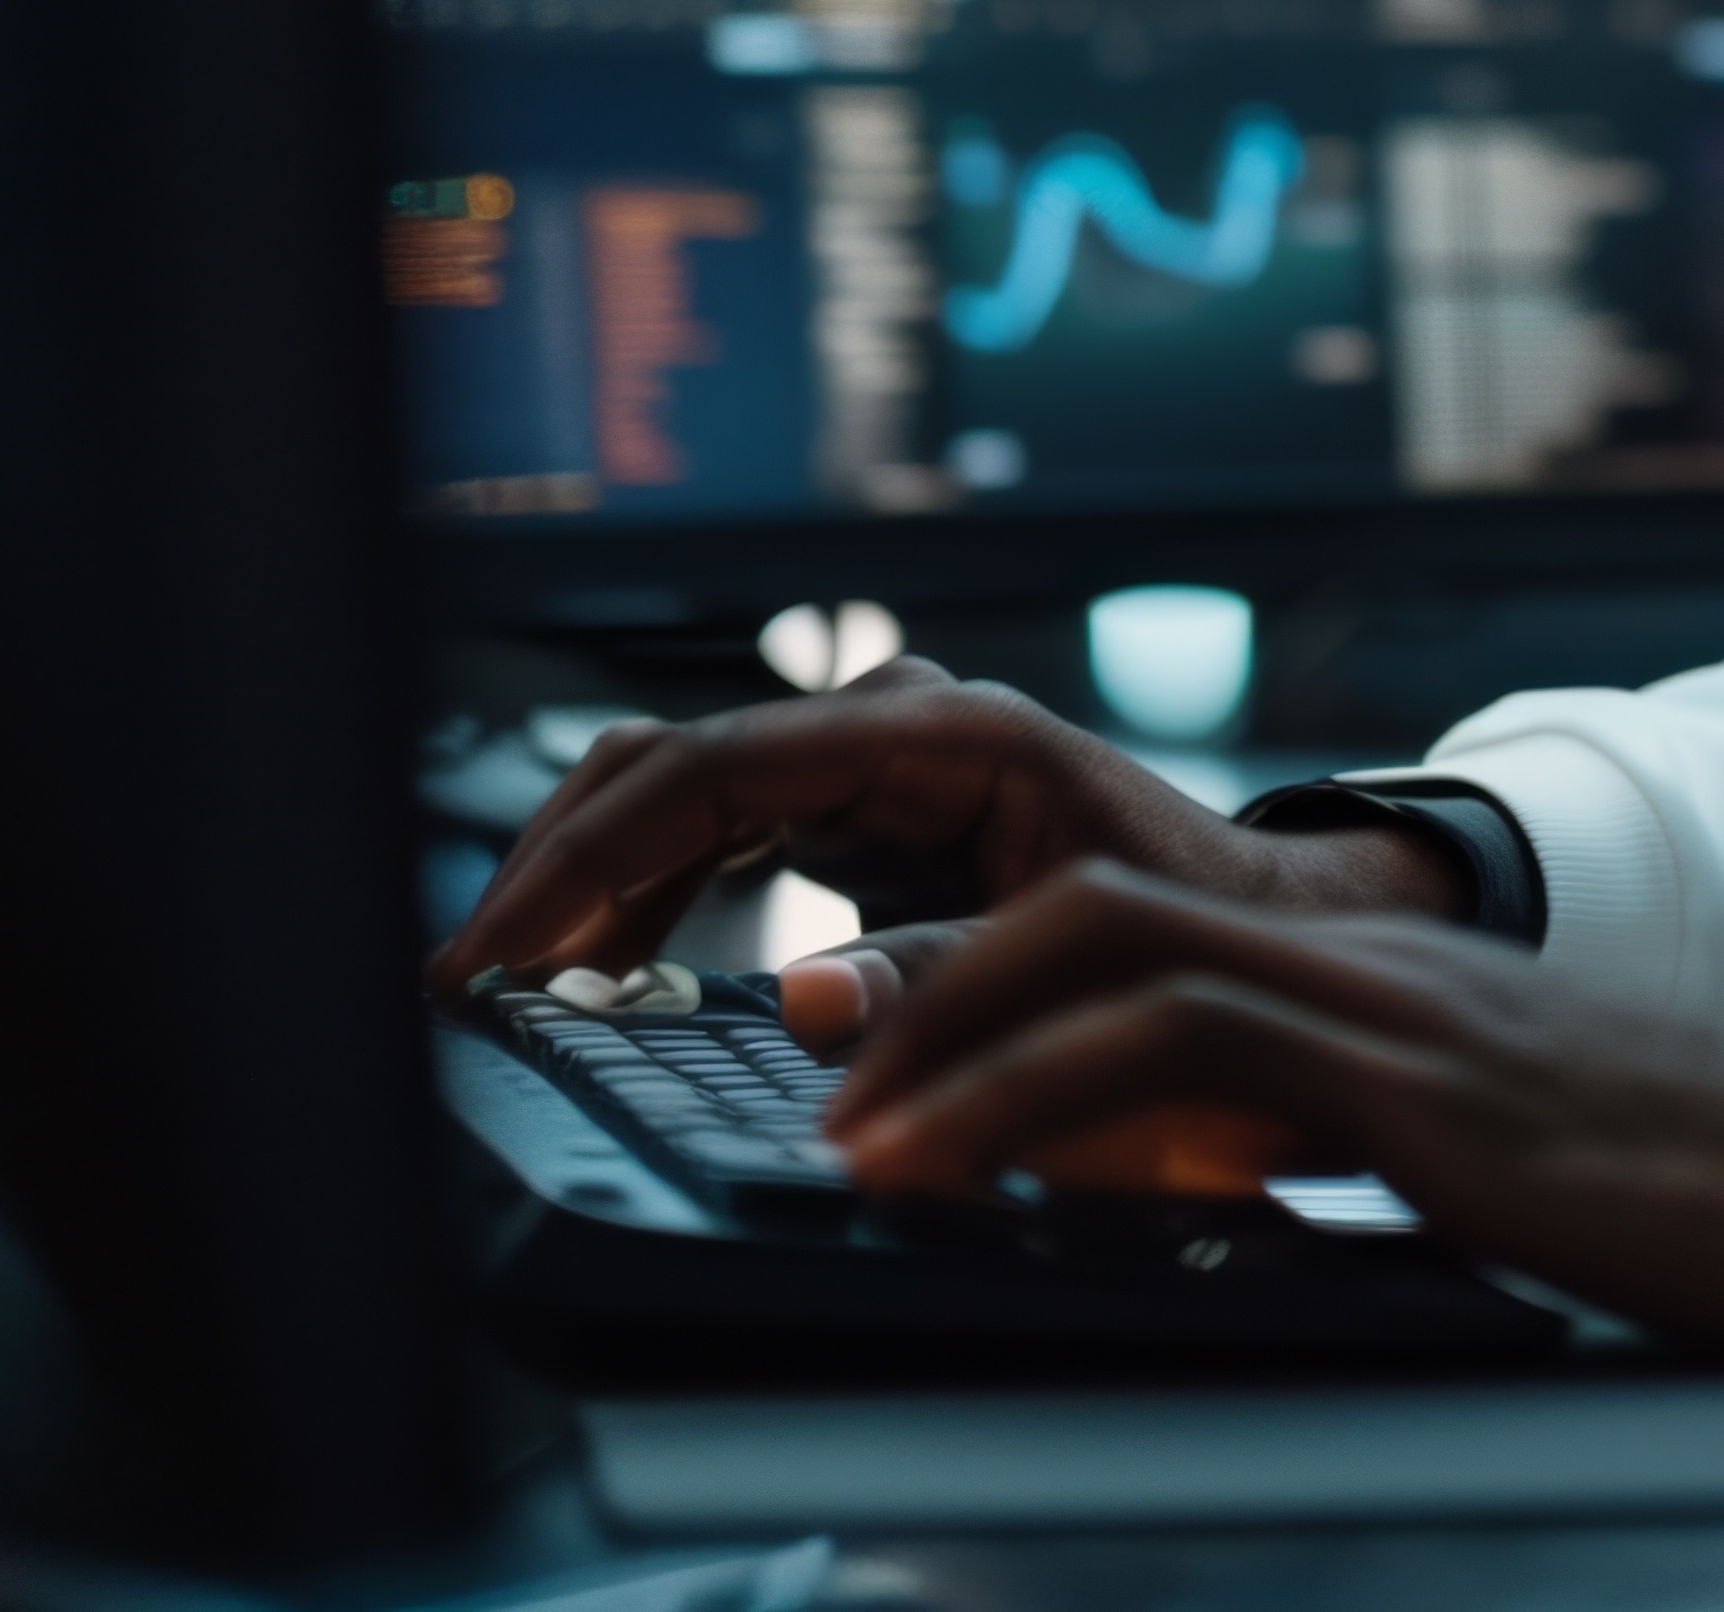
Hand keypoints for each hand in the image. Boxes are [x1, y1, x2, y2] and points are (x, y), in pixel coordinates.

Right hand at [432, 658, 1459, 987]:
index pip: (710, 770)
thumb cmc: (1182, 919)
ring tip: (517, 982)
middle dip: (559, 861)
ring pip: (678, 789)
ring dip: (590, 878)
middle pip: (668, 763)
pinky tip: (602, 963)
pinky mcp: (861, 806)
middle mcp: (891, 726)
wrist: (1249, 913)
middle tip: (474, 977)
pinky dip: (648, 889)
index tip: (505, 946)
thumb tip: (807, 998)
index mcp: (940, 735)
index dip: (589, 856)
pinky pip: (718, 827)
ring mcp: (869, 759)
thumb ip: (940, 974)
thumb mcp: (1070, 953)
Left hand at [813, 859, 1723, 1353]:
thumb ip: (1397, 1177)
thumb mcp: (1522, 1189)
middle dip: (928, 980)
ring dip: (952, 1042)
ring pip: (1121, 951)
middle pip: (1096, 899)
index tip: (872, 1067)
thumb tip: (1265, 1229)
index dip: (991, 979)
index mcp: (1399, 999)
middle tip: (807, 1082)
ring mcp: (1411, 1019)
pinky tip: (970, 1176)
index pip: (1149, 928)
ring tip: (840, 1143)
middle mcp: (1387, 975)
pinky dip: (1046, 1099)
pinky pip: (1201, 1052)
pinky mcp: (1438, 1094)